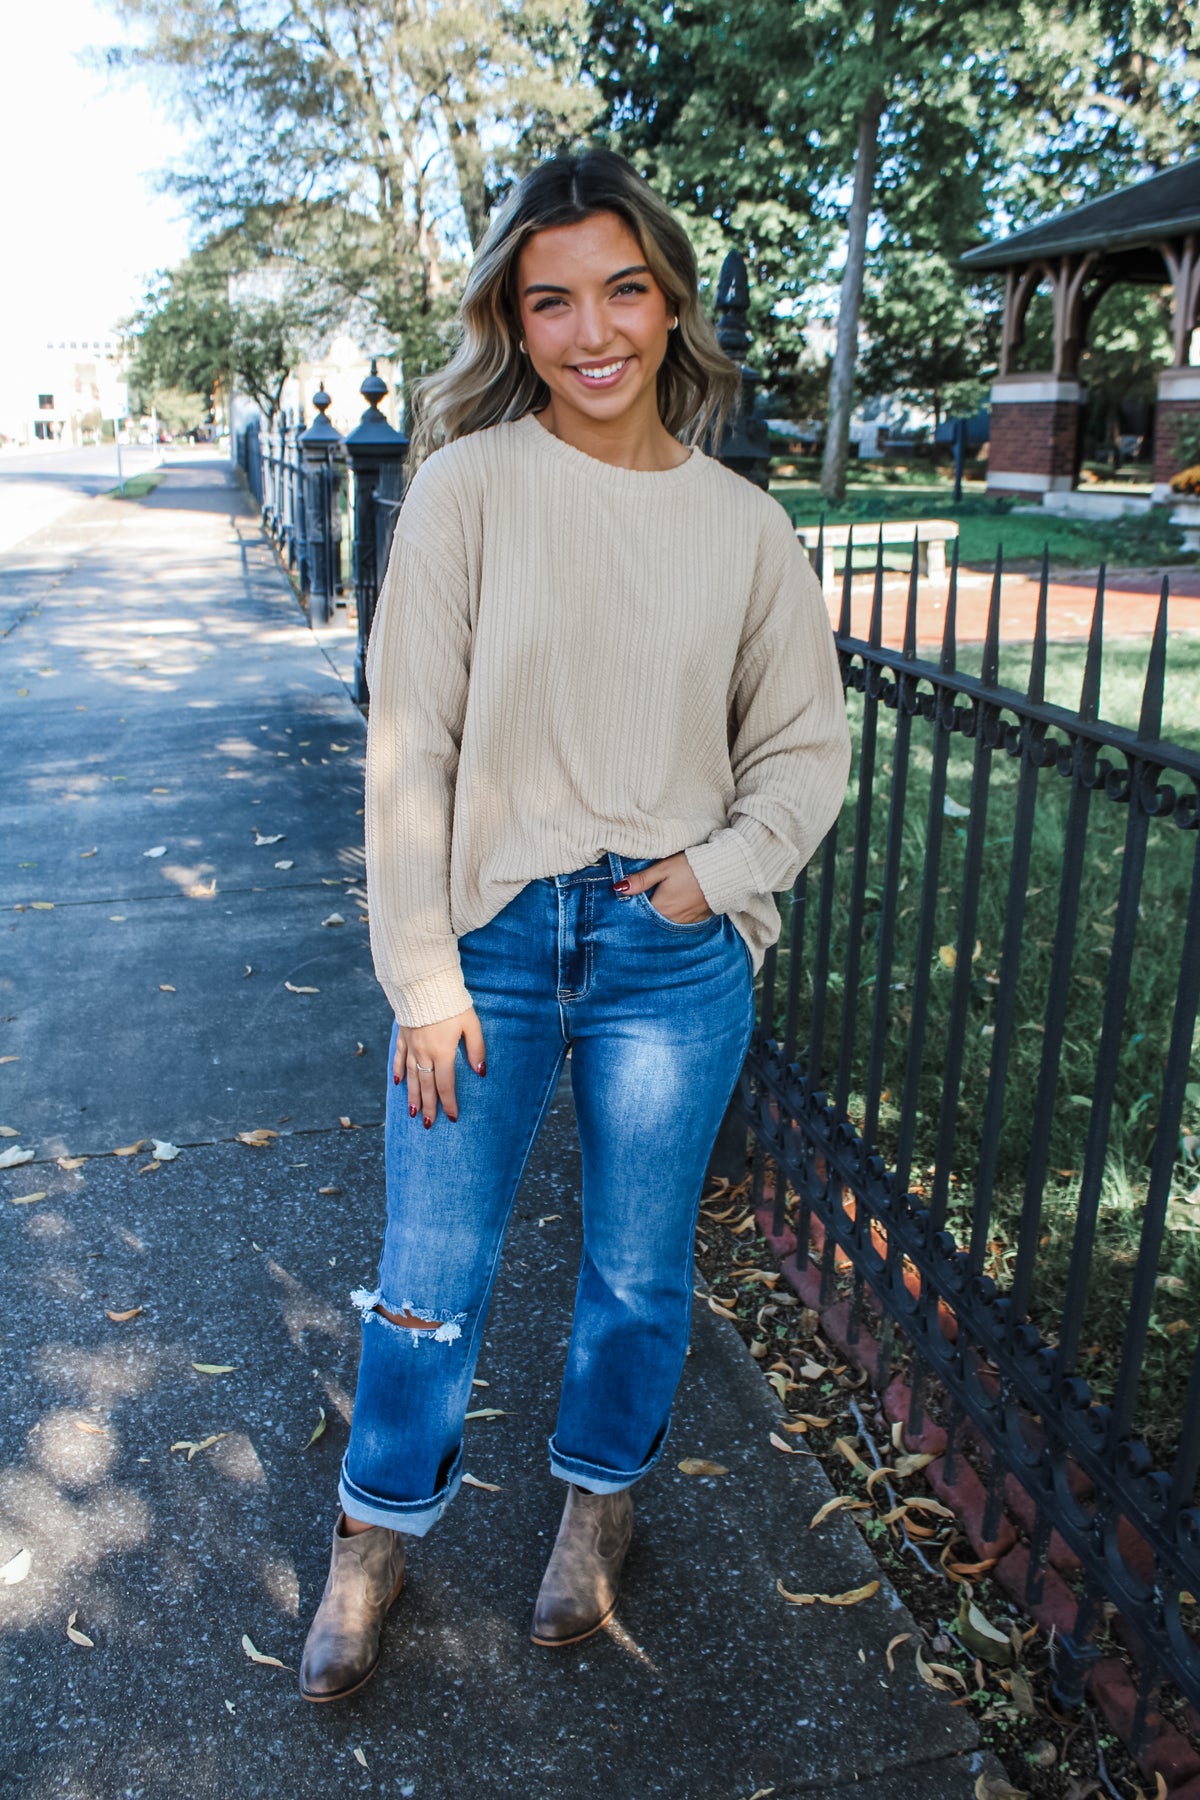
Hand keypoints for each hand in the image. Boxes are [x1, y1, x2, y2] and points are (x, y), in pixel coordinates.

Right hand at [393, 1006, 486, 1127]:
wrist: (424, 984)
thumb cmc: (452, 1003)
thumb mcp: (471, 1024)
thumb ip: (476, 1049)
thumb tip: (481, 1072)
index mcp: (442, 1053)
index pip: (446, 1085)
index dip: (449, 1103)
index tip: (452, 1117)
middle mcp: (424, 1054)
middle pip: (426, 1086)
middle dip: (429, 1107)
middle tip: (429, 1125)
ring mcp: (411, 1046)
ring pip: (410, 1077)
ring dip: (412, 1096)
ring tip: (413, 1113)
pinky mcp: (403, 1036)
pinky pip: (398, 1058)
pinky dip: (397, 1071)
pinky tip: (397, 1082)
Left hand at [614, 852, 713, 923]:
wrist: (724, 871)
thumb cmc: (691, 867)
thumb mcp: (663, 869)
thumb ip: (641, 880)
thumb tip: (619, 888)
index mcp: (661, 908)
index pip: (639, 913)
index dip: (633, 905)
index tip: (631, 898)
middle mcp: (672, 919)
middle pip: (652, 918)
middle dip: (646, 911)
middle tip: (646, 898)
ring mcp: (687, 921)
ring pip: (666, 921)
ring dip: (662, 913)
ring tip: (662, 899)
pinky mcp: (698, 919)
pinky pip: (681, 921)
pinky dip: (676, 914)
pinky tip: (677, 903)